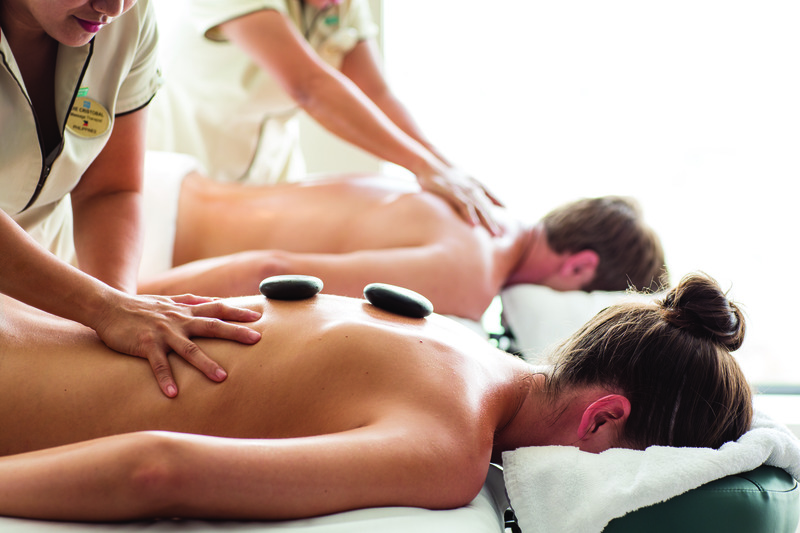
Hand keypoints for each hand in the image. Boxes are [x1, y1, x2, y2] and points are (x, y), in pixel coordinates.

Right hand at [91, 293, 261, 397]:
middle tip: (257, 340)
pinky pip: (158, 365)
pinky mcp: (145, 345)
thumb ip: (191, 301)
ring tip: (222, 378)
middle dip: (235, 333)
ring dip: (206, 363)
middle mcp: (178, 320)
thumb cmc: (140, 307)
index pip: (217, 308)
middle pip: (212, 326)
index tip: (258, 317)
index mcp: (185, 311)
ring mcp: (162, 333)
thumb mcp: (168, 300)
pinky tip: (173, 395)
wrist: (108, 307)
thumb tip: (212, 299)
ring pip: (188, 349)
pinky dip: (165, 379)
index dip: (238, 312)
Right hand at [416, 168, 503, 235]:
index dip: (498, 205)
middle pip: (486, 207)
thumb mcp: (460, 180)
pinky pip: (463, 205)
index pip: (489, 197)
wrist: (428, 163)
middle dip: (494, 222)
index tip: (504, 219)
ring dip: (486, 221)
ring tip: (493, 234)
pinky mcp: (452, 192)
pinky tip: (474, 225)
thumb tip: (478, 201)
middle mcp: (472, 187)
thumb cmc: (443, 174)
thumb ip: (470, 189)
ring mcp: (463, 190)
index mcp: (474, 184)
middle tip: (501, 236)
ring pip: (478, 207)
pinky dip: (469, 214)